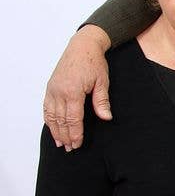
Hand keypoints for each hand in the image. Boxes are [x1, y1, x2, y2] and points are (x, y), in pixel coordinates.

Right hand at [43, 25, 111, 149]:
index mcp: (73, 91)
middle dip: (65, 136)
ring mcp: (52, 90)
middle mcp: (59, 92)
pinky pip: (46, 107)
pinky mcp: (50, 87)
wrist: (82, 46)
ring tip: (60, 143)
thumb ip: (102, 101)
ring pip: (51, 115)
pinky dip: (49, 119)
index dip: (75, 133)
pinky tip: (52, 127)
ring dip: (55, 130)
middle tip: (70, 148)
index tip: (78, 143)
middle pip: (61, 120)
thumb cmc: (93, 62)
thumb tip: (106, 118)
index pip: (73, 118)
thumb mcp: (102, 81)